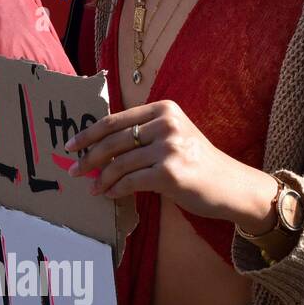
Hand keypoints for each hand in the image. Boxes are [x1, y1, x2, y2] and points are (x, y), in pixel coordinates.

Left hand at [64, 99, 277, 227]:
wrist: (232, 186)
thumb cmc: (196, 163)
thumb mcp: (171, 137)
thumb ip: (140, 136)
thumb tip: (96, 149)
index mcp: (163, 109)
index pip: (114, 121)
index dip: (88, 134)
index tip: (71, 146)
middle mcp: (166, 124)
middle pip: (112, 141)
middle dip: (89, 158)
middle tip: (75, 171)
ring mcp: (169, 148)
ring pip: (119, 164)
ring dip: (102, 179)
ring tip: (94, 188)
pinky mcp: (170, 173)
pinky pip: (130, 182)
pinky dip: (116, 190)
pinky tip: (110, 195)